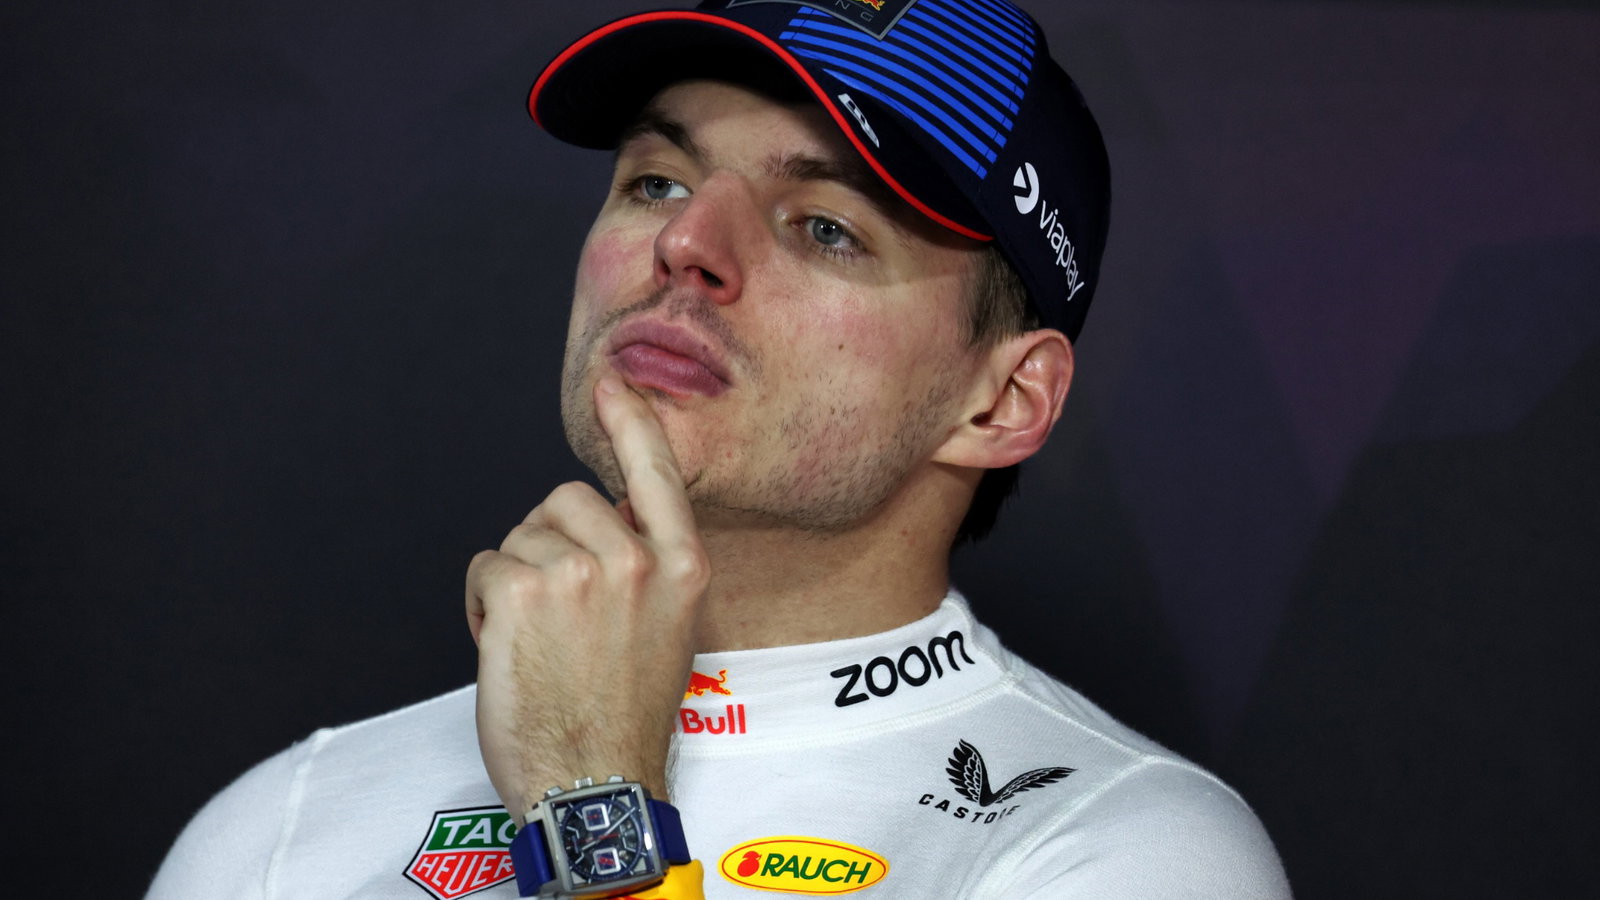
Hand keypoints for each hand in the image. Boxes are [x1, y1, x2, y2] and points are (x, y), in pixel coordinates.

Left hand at [467, 376, 709, 818]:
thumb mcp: (671, 631)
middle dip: (545, 543)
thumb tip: (610, 521)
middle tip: (556, 613)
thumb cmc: (625, 718)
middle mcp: (638, 561)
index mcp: (684, 568)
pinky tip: (508, 651)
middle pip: (564, 500)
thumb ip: (650, 569)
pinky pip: (487, 567)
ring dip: (514, 581)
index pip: (657, 472)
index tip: (612, 380)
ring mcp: (581, 573)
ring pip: (520, 536)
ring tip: (538, 643)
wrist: (595, 782)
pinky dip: (483, 605)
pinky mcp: (525, 593)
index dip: (631, 420)